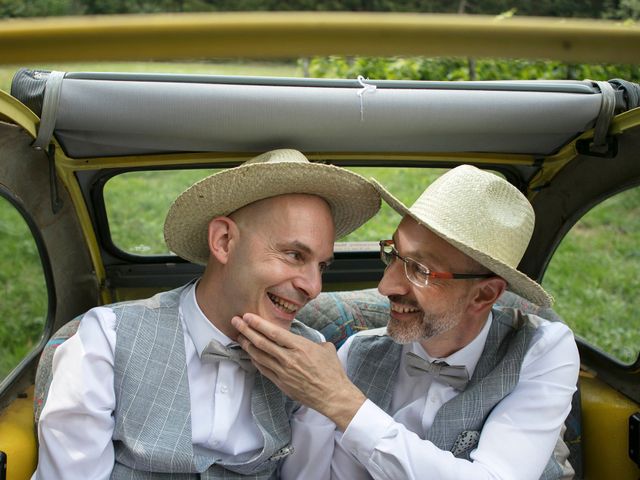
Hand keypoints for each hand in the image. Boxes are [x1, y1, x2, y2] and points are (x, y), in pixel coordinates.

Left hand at [232, 313, 365, 430]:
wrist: (333, 396)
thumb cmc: (332, 372)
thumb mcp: (326, 349)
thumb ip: (313, 342)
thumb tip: (309, 341)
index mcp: (300, 346)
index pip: (274, 332)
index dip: (258, 323)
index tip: (247, 316)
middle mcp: (288, 358)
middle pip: (262, 342)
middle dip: (246, 330)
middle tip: (235, 322)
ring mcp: (283, 372)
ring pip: (259, 356)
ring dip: (247, 345)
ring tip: (239, 336)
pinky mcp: (281, 383)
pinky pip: (263, 369)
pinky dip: (255, 360)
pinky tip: (250, 354)